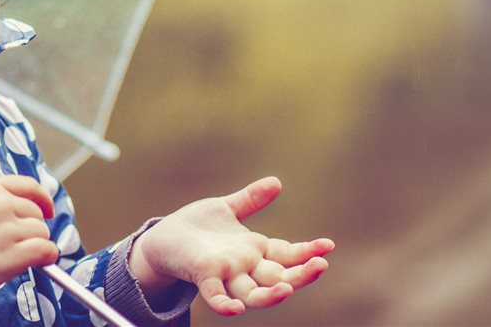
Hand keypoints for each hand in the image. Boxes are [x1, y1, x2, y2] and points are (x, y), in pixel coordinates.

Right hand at [0, 175, 60, 292]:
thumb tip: (18, 209)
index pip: (28, 186)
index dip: (42, 199)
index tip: (46, 209)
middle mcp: (0, 205)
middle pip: (36, 212)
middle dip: (31, 228)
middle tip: (16, 242)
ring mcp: (7, 229)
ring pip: (41, 232)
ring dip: (35, 244)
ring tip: (14, 254)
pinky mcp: (13, 254)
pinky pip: (44, 249)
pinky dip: (47, 256)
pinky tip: (41, 260)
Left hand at [129, 177, 333, 316]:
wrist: (161, 238)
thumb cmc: (194, 226)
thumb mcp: (225, 208)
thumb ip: (250, 200)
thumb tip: (277, 182)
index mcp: (253, 250)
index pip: (287, 254)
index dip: (307, 252)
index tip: (328, 246)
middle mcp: (244, 266)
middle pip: (278, 276)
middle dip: (301, 274)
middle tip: (321, 265)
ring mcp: (225, 274)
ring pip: (253, 293)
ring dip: (271, 294)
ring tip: (287, 289)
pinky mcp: (202, 275)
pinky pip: (215, 295)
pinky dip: (225, 303)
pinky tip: (236, 308)